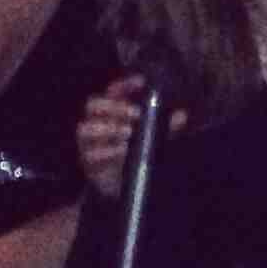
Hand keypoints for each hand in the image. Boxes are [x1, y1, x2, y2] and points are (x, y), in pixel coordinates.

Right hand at [75, 76, 187, 200]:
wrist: (126, 185)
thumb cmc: (138, 154)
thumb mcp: (155, 138)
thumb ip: (166, 127)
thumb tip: (181, 115)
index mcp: (112, 112)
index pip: (113, 91)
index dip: (124, 84)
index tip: (141, 82)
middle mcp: (96, 123)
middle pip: (93, 105)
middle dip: (114, 107)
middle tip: (136, 113)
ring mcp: (89, 143)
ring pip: (86, 129)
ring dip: (109, 128)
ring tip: (129, 132)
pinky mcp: (89, 163)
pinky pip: (92, 154)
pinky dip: (108, 151)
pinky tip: (123, 150)